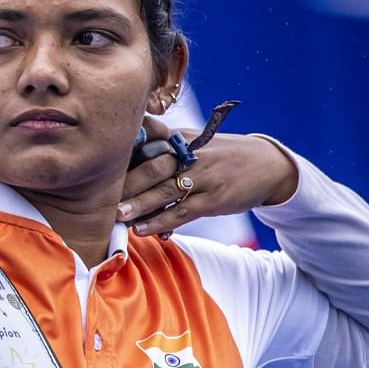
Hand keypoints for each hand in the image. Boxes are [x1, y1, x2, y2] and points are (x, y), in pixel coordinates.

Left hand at [119, 122, 298, 237]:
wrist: (268, 165)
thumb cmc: (221, 155)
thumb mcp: (195, 141)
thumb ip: (162, 145)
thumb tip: (126, 152)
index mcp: (182, 138)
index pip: (148, 139)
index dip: (125, 150)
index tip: (99, 161)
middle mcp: (192, 155)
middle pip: (153, 167)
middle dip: (126, 183)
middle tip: (101, 196)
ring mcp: (204, 177)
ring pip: (165, 191)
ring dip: (140, 205)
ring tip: (117, 215)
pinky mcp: (213, 199)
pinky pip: (182, 212)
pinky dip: (161, 221)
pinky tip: (143, 229)